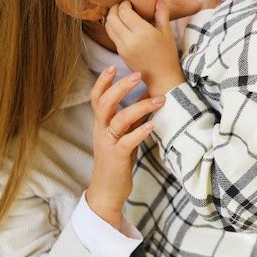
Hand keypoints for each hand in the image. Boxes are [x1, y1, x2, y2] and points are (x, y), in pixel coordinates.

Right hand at [86, 66, 164, 227]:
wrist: (107, 190)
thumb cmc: (117, 159)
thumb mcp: (123, 133)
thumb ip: (131, 115)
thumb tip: (146, 94)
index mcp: (101, 122)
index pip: (97, 97)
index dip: (103, 81)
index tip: (114, 65)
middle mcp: (101, 130)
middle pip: (104, 102)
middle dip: (120, 87)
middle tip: (137, 75)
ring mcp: (108, 143)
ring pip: (119, 119)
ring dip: (140, 107)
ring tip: (159, 99)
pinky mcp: (117, 157)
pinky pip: (127, 141)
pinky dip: (140, 131)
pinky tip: (153, 125)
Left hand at [106, 0, 184, 95]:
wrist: (162, 77)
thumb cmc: (167, 54)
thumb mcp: (167, 32)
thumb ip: (161, 12)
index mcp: (143, 33)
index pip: (124, 12)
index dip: (124, 4)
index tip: (130, 2)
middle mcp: (130, 40)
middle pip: (112, 18)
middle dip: (115, 8)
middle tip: (123, 5)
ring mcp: (123, 48)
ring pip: (108, 26)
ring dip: (112, 17)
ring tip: (121, 14)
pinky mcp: (120, 53)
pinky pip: (111, 36)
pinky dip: (113, 27)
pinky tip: (122, 25)